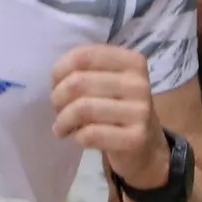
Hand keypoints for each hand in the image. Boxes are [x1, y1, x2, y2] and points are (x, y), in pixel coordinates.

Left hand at [50, 42, 169, 181]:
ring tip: (61, 127)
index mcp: (132, 61)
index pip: (84, 56)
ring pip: (83, 109)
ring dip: (63, 120)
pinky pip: (92, 134)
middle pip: (79, 83)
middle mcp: (138, 83)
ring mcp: (140, 111)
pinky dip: (77, 137)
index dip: (60, 70)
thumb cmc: (118, 108)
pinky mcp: (136, 138)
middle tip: (57, 109)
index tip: (55, 85)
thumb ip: (85, 70)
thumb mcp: (108, 81)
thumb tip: (56, 78)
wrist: (145, 145)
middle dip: (58, 98)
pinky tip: (78, 138)